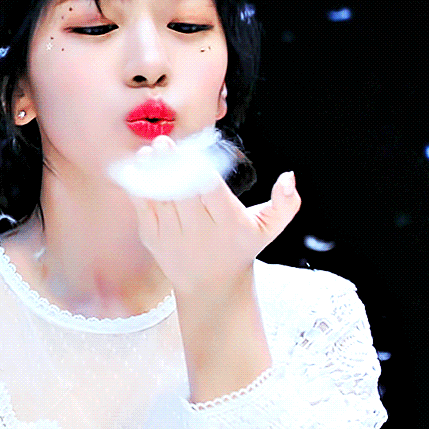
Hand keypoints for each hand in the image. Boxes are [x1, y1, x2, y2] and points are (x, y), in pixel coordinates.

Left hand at [129, 135, 300, 297]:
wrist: (212, 287)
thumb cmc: (241, 247)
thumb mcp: (269, 228)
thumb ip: (285, 203)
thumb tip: (289, 176)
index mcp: (228, 223)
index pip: (213, 193)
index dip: (201, 172)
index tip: (193, 151)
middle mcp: (199, 231)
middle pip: (182, 193)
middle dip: (172, 167)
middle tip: (165, 142)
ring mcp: (172, 236)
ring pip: (159, 199)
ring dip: (152, 172)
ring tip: (150, 150)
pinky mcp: (153, 239)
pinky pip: (143, 209)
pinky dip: (139, 187)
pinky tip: (140, 166)